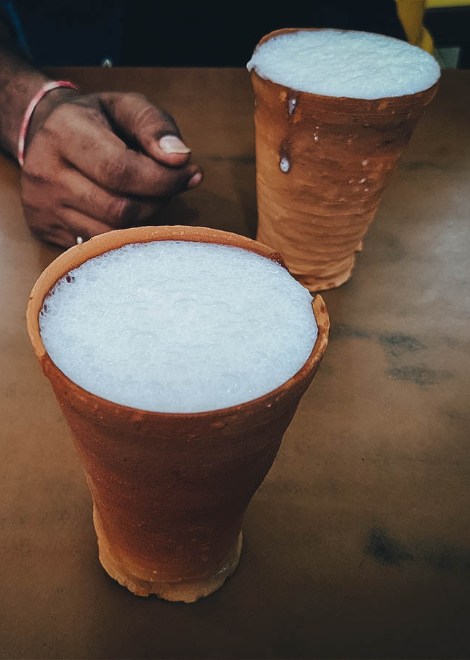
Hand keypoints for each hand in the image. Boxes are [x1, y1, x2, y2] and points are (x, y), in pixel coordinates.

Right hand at [20, 91, 202, 247]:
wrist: (43, 132)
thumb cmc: (96, 119)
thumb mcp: (126, 106)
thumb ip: (155, 126)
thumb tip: (181, 159)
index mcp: (63, 132)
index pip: (120, 171)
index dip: (163, 180)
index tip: (190, 175)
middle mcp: (45, 172)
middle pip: (119, 209)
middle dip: (157, 202)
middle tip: (169, 186)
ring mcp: (43, 206)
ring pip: (111, 235)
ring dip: (143, 221)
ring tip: (148, 197)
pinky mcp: (46, 230)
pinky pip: (98, 247)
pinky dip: (123, 235)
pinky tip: (128, 213)